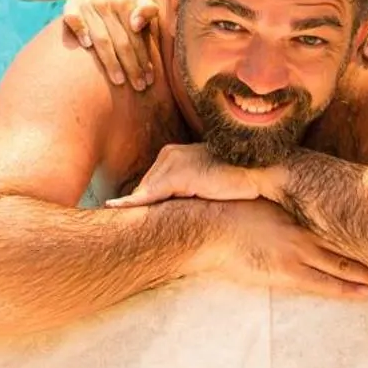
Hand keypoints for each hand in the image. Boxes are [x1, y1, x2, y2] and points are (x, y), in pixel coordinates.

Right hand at [62, 0, 162, 89]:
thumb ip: (147, 8)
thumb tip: (139, 24)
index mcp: (126, 1)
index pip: (136, 37)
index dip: (143, 58)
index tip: (149, 78)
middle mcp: (107, 4)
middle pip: (120, 41)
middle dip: (130, 66)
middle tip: (138, 86)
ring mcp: (87, 5)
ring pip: (100, 37)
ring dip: (109, 60)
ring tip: (119, 80)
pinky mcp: (70, 6)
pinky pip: (74, 20)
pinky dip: (79, 31)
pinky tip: (86, 46)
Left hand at [105, 142, 269, 207]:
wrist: (257, 173)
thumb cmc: (238, 181)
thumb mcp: (207, 183)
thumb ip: (190, 189)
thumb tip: (181, 206)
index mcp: (176, 154)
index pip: (152, 180)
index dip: (140, 198)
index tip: (121, 209)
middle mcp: (171, 154)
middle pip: (145, 186)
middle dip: (133, 203)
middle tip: (111, 214)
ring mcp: (173, 163)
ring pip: (145, 190)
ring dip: (131, 205)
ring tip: (111, 214)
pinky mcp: (178, 176)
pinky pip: (149, 194)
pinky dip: (133, 203)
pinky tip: (116, 208)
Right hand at [204, 199, 367, 300]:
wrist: (207, 228)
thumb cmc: (225, 210)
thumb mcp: (255, 196)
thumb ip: (275, 197)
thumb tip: (286, 192)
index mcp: (297, 208)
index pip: (339, 214)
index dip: (363, 219)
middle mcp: (304, 228)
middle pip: (349, 238)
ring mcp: (299, 251)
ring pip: (345, 263)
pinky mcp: (289, 272)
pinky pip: (325, 284)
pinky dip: (348, 288)